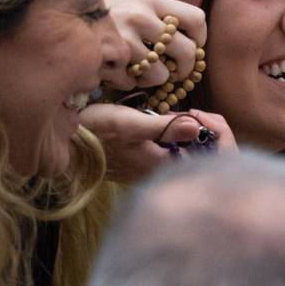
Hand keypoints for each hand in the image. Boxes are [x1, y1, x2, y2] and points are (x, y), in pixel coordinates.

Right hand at [81, 104, 235, 183]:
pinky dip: (183, 136)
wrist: (67, 141)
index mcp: (163, 168)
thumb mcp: (130, 123)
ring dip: (197, 133)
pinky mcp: (150, 163)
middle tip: (199, 112)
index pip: (210, 160)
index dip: (217, 136)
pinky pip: (179, 151)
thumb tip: (198, 129)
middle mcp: (162, 173)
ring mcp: (156, 169)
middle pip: (206, 157)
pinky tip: (174, 121)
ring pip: (193, 153)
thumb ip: (165, 127)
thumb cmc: (96, 131)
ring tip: (188, 114)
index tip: (204, 115)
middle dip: (211, 133)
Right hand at [102, 0, 207, 89]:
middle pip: (187, 51)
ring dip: (153, 79)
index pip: (196, 18)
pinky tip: (115, 71)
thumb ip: (159, 13)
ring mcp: (121, 38)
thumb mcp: (133, 1)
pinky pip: (130, 82)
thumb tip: (193, 33)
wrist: (58, 14)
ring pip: (160, 75)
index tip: (195, 47)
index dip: (200, 38)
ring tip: (139, 71)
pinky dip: (126, 82)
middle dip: (185, 69)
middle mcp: (139, 15)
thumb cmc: (104, 13)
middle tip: (177, 74)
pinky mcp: (104, 60)